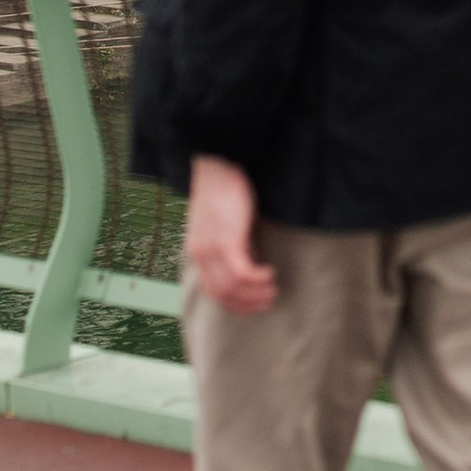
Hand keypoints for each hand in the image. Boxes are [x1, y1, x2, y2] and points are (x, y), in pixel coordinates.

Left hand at [184, 156, 276, 312]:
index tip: (253, 307)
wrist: (217, 162)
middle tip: (268, 301)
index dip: (234, 304)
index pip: (213, 291)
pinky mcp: (227, 239)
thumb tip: (247, 261)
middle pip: (222, 294)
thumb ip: (228, 243)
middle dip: (247, 304)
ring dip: (256, 293)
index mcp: (197, 251)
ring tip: (273, 288)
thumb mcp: (221, 223)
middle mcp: (200, 254)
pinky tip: (270, 273)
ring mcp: (212, 248)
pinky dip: (257, 279)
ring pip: (233, 287)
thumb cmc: (223, 189)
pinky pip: (241, 272)